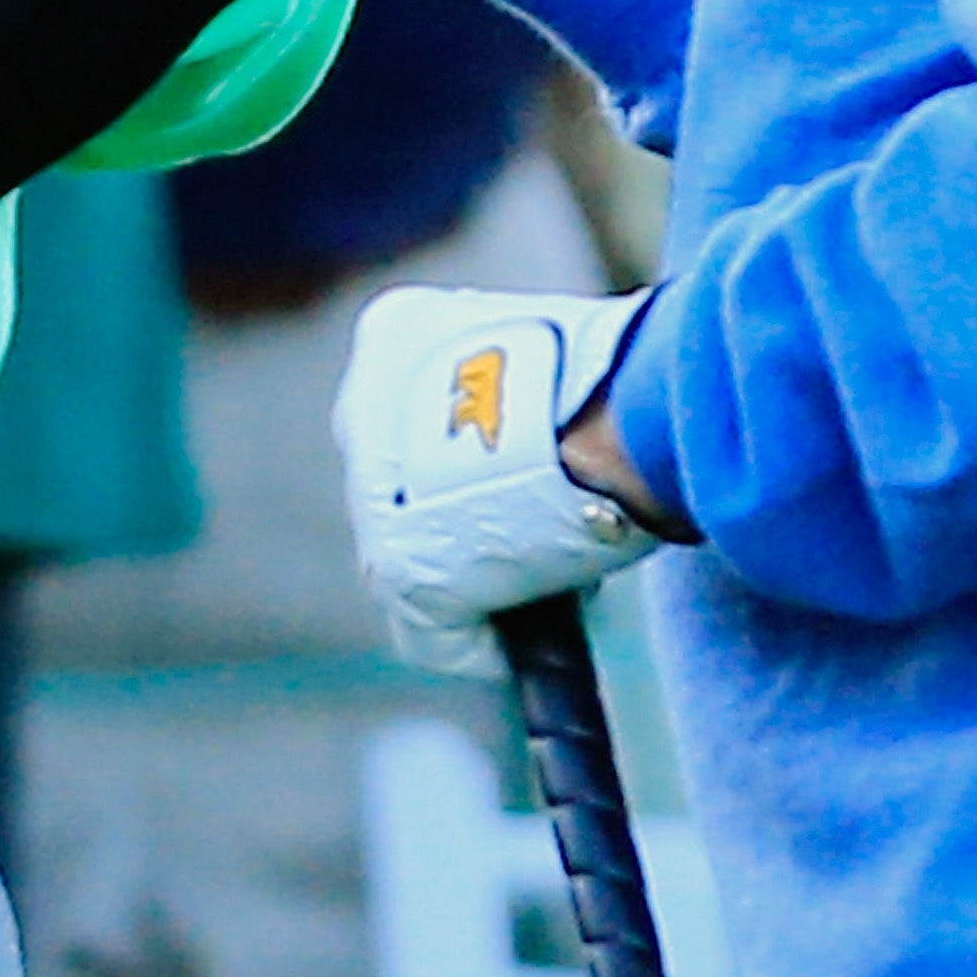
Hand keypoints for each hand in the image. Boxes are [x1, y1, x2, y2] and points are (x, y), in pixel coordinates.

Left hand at [336, 282, 670, 678]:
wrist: (610, 415)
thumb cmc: (616, 377)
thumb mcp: (549, 358)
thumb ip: (518, 391)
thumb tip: (557, 449)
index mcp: (395, 333)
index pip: (420, 413)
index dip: (478, 454)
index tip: (527, 478)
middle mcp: (360, 407)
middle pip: (404, 489)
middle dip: (460, 516)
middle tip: (536, 536)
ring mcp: (369, 495)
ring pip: (416, 562)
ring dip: (476, 582)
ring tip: (547, 588)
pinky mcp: (393, 570)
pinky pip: (436, 634)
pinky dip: (484, 643)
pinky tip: (539, 634)